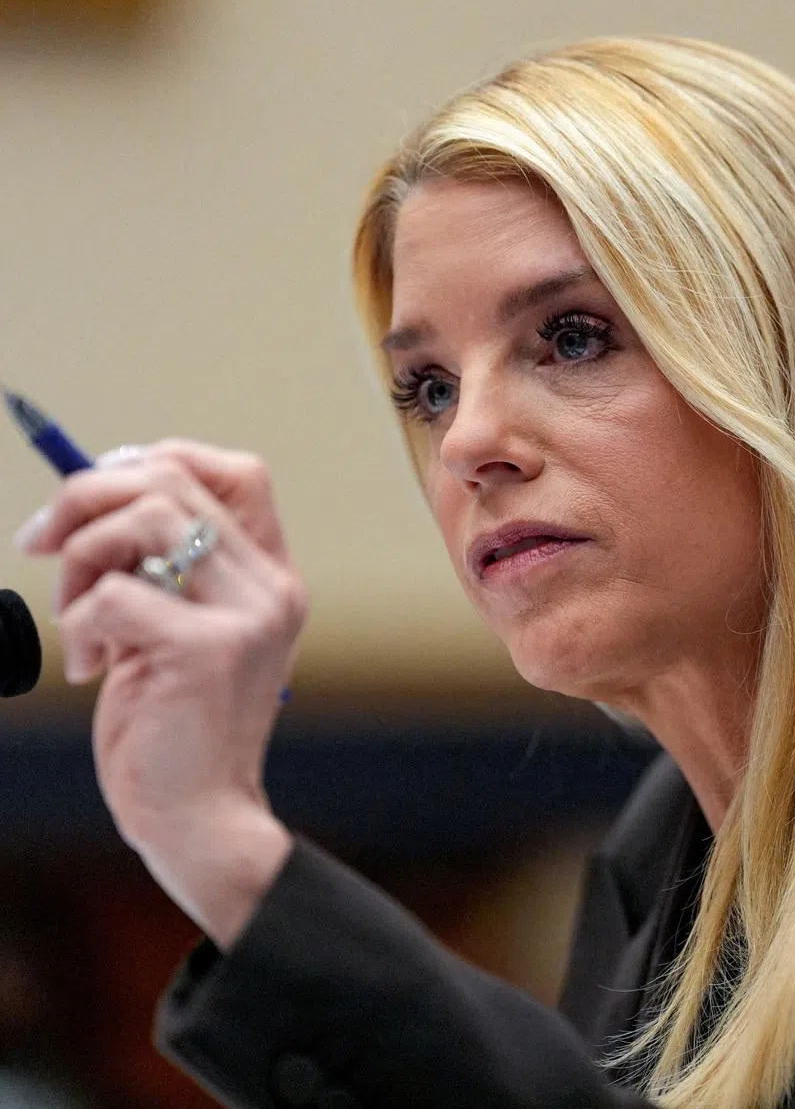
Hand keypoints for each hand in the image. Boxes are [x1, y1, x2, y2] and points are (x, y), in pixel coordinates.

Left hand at [15, 440, 307, 945]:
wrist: (199, 815)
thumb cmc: (175, 724)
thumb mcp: (176, 629)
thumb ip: (162, 567)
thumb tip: (92, 495)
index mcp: (270, 577)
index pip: (239, 473)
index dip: (162, 460)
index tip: (101, 499)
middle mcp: (271, 586)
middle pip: (171, 480)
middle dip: (84, 498)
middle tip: (41, 545)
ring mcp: (247, 615)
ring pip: (142, 521)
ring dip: (79, 562)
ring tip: (76, 619)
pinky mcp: (207, 649)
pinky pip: (114, 595)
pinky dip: (78, 625)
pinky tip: (89, 668)